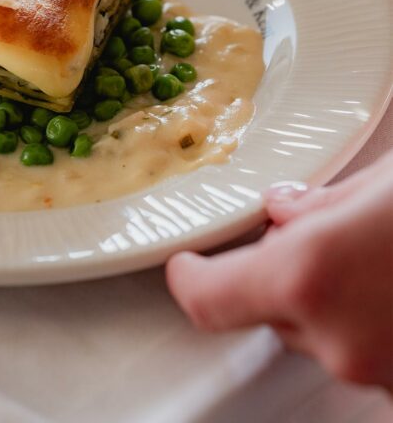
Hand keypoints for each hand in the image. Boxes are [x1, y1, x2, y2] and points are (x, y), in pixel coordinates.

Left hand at [167, 151, 392, 389]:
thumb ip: (321, 202)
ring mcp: (377, 374)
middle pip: (272, 309)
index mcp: (309, 275)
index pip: (207, 296)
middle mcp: (336, 338)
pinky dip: (372, 324)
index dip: (190, 278)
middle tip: (325, 234)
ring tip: (379, 256)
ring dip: (333, 302)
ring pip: (323, 335)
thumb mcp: (384, 184)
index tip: (186, 264)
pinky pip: (367, 354)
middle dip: (284, 273)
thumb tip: (286, 210)